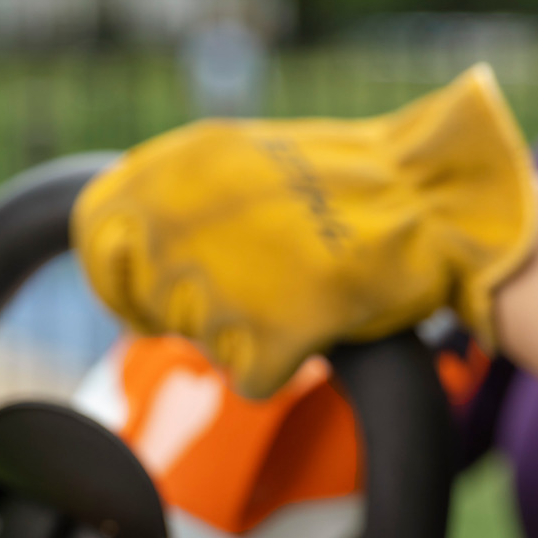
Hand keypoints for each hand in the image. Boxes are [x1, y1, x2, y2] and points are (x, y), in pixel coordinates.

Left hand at [73, 65, 537, 397]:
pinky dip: (280, 365)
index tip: (144, 291)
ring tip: (291, 293)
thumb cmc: (353, 186)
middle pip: (147, 300)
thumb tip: (119, 242)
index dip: (115, 275)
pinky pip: (249, 377)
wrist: (443, 201)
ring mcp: (231, 276)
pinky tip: (313, 325)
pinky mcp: (273, 329)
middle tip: (245, 292)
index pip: (94, 233)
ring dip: (239, 333)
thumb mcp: (248, 160)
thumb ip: (180, 195)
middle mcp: (192, 217)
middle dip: (186, 312)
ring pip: (198, 341)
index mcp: (184, 164)